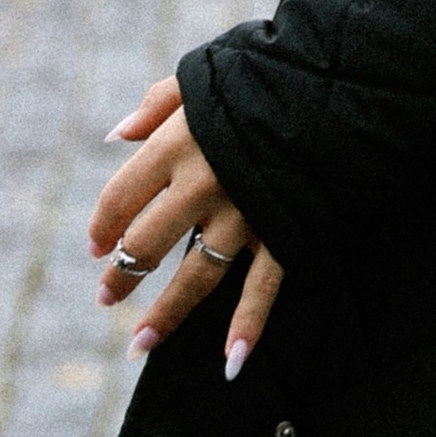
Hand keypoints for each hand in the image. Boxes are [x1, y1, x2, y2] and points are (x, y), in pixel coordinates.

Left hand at [91, 77, 283, 379]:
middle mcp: (203, 184)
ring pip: (195, 276)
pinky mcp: (283, 231)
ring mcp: (243, 214)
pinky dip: (249, 327)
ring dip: (165, 315)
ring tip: (137, 344)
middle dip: (122, 275)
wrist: (340, 82)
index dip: (103, 225)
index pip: (121, 196)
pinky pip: (263, 288)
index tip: (95, 248)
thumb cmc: (266, 74)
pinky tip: (231, 362)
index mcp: (177, 143)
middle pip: (147, 243)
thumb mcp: (204, 74)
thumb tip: (114, 136)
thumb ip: (157, 104)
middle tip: (107, 296)